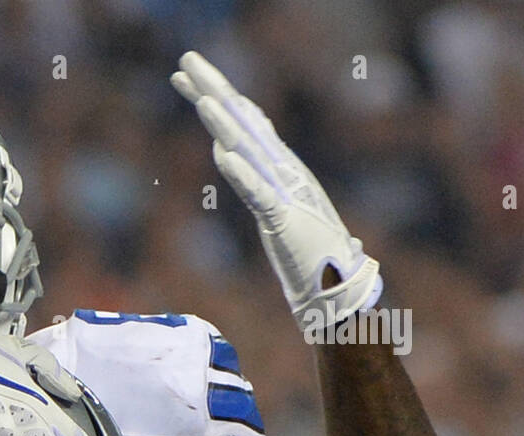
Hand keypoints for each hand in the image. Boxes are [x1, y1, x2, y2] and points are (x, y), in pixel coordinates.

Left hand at [170, 50, 382, 329]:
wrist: (339, 286)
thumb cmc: (310, 252)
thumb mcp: (274, 208)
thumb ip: (256, 181)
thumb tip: (229, 154)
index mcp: (278, 167)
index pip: (242, 123)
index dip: (214, 96)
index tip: (186, 76)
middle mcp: (281, 170)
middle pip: (241, 122)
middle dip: (212, 90)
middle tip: (185, 61)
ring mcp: (284, 192)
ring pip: (248, 150)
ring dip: (224, 123)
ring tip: (202, 98)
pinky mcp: (283, 219)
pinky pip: (259, 193)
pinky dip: (241, 174)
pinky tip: (222, 154)